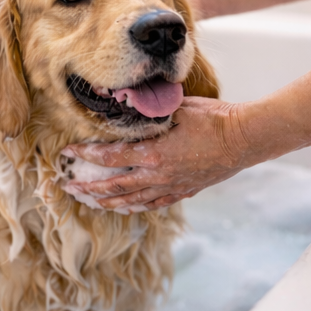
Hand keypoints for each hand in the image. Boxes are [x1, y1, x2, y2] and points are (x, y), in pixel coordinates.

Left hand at [60, 98, 251, 212]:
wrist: (243, 140)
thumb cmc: (213, 119)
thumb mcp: (178, 108)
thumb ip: (151, 111)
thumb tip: (128, 103)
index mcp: (153, 154)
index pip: (109, 157)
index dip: (85, 156)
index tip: (67, 153)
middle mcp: (158, 175)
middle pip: (114, 186)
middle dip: (88, 188)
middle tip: (68, 188)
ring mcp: (171, 187)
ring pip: (132, 200)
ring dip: (107, 202)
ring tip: (90, 202)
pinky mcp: (184, 191)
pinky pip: (154, 204)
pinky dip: (136, 206)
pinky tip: (126, 207)